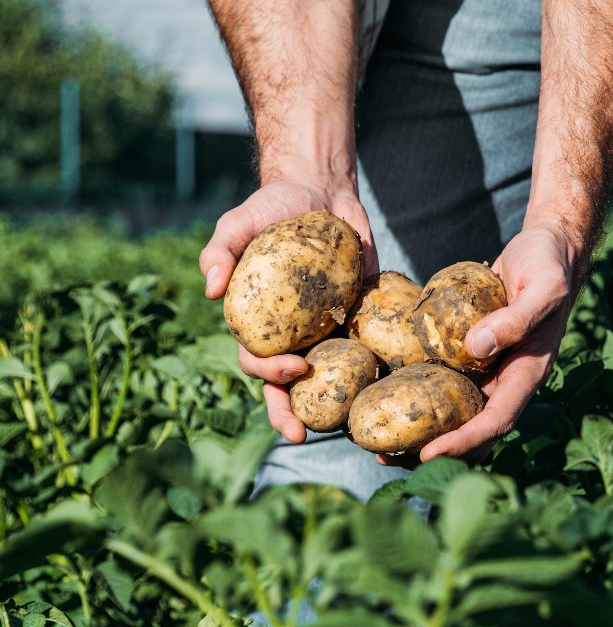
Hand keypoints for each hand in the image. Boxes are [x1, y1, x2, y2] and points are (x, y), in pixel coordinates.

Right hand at [200, 177, 377, 443]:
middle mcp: (292, 334)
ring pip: (328, 378)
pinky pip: (368, 348)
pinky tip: (389, 389)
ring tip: (347, 430)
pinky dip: (376, 370)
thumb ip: (220, 252)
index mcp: (260, 323)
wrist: (319, 193)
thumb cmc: (270, 209)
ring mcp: (327, 329)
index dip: (270, 374)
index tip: (295, 369)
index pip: (257, 361)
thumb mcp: (238, 223)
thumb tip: (210, 291)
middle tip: (304, 432)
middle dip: (291, 412)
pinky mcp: (359, 317)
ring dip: (333, 406)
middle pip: (288, 385)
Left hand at [382, 224, 582, 465]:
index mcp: (526, 373)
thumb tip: (475, 348)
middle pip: (470, 428)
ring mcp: (486, 366)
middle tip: (386, 457)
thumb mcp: (542, 288)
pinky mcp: (467, 350)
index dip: (464, 441)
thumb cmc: (549, 266)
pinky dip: (417, 391)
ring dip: (419, 429)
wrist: (546, 248)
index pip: (496, 420)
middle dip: (432, 449)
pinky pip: (442, 376)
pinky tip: (384, 393)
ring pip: (453, 410)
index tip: (428, 454)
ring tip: (377, 439)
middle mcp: (504, 378)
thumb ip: (516, 319)